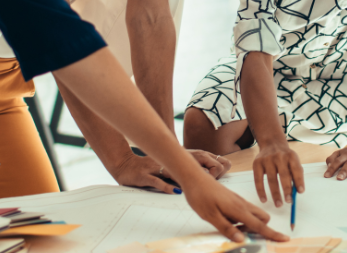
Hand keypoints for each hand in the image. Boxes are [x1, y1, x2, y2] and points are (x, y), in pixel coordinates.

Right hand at [112, 150, 232, 192]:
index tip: (223, 167)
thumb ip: (184, 167)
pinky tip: (175, 191)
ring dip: (187, 176)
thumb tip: (206, 172)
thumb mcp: (167, 165)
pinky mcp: (144, 175)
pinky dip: (166, 185)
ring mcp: (156, 167)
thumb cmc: (148, 167)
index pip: (198, 155)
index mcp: (174, 157)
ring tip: (201, 183)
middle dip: (206, 165)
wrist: (123, 165)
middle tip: (216, 173)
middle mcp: (166, 159)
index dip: (212, 160)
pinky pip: (156, 181)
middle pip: (189, 159)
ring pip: (174, 169)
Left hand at [180, 175, 288, 242]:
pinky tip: (225, 220)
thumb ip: (227, 228)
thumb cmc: (200, 196)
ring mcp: (238, 201)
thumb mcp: (210, 216)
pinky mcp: (234, 199)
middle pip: (262, 218)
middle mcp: (242, 204)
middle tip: (240, 234)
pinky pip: (244, 211)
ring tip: (229, 227)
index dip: (272, 234)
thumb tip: (241, 240)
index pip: (260, 225)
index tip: (285, 239)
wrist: (194, 178)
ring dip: (249, 225)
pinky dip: (241, 219)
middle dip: (259, 229)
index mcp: (238, 210)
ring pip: (253, 215)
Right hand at [252, 142, 304, 207]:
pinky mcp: (257, 163)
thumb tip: (297, 192)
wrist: (271, 143)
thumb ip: (296, 175)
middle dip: (287, 189)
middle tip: (289, 201)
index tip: (300, 192)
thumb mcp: (293, 161)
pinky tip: (264, 200)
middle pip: (284, 175)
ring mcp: (267, 159)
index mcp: (291, 156)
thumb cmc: (285, 157)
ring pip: (271, 179)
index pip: (296, 169)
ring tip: (279, 204)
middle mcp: (279, 156)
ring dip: (275, 193)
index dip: (299, 181)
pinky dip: (261, 191)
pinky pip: (258, 180)